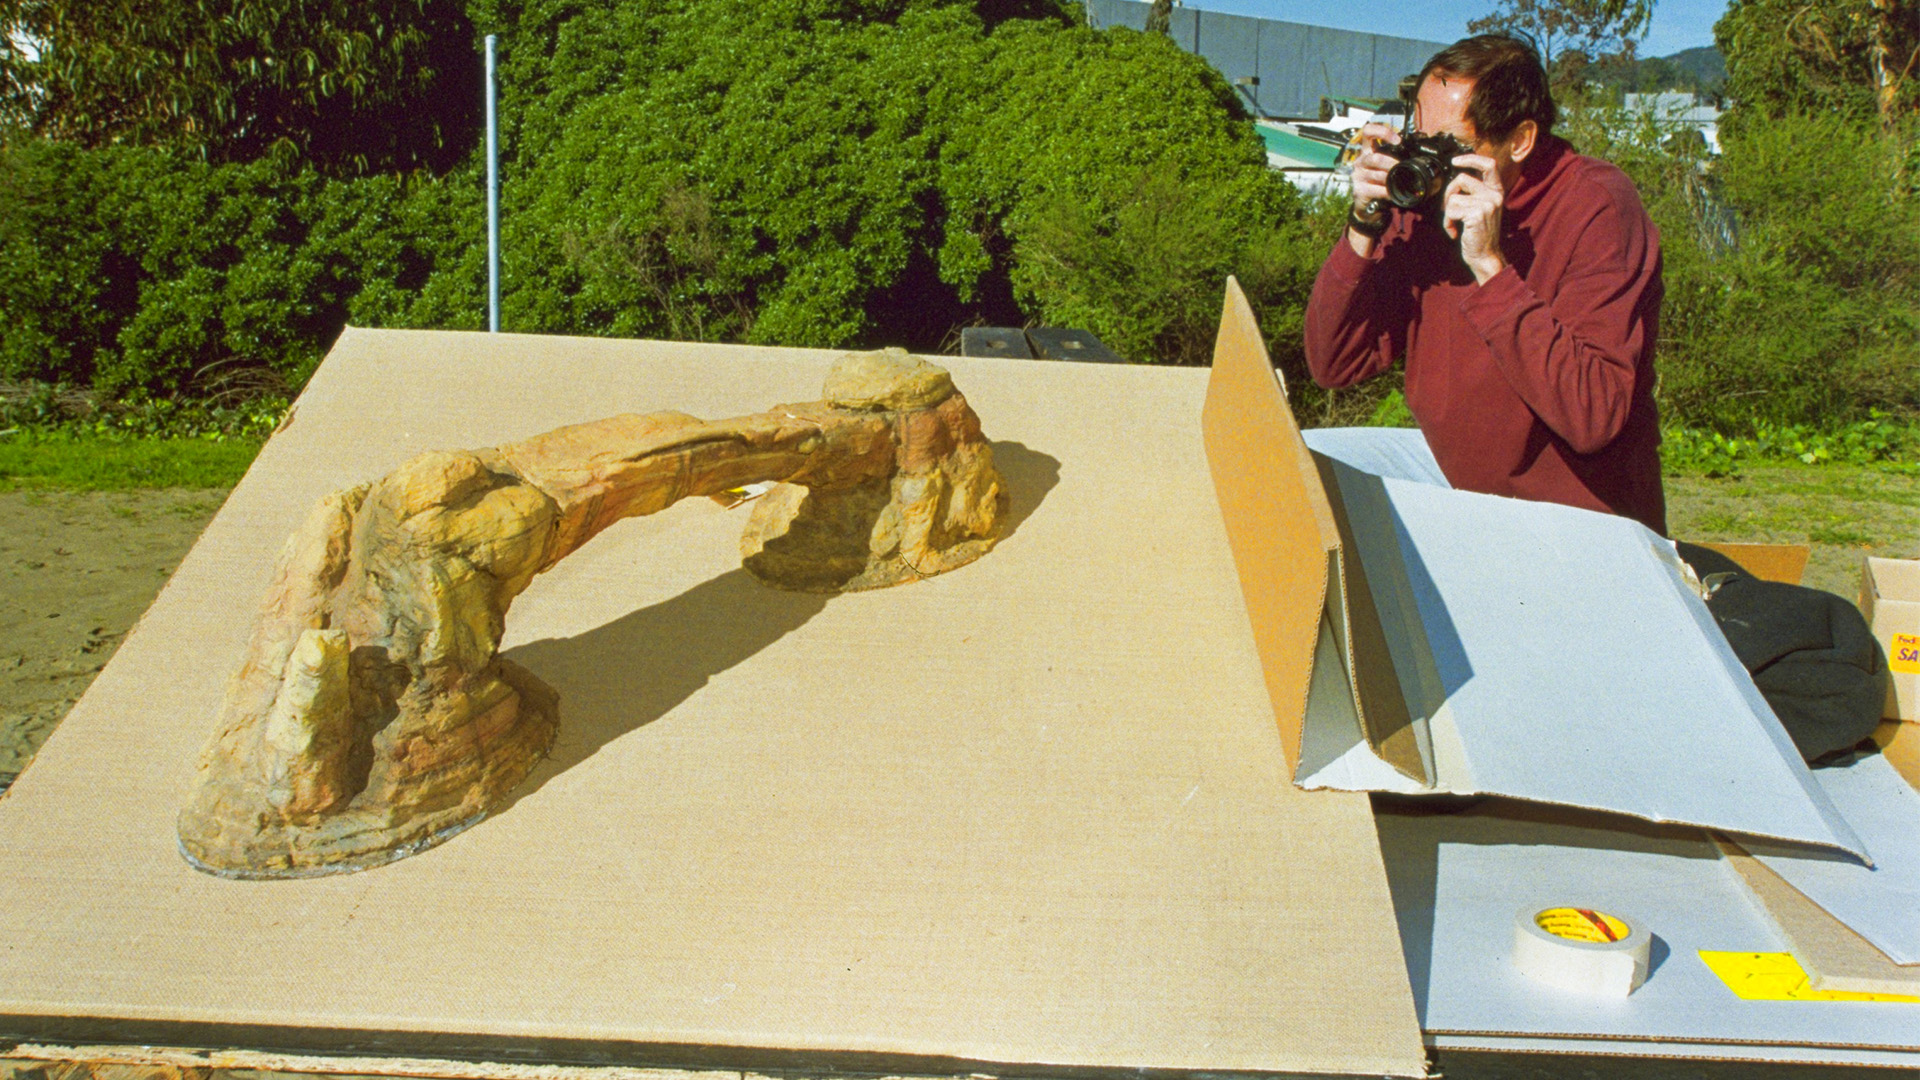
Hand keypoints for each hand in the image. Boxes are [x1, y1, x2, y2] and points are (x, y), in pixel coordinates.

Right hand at [1343, 123, 1401, 254]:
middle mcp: (1360, 161)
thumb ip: (1395, 158)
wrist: (1368, 205)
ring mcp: (1358, 176)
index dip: (1382, 132)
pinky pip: (1377, 189)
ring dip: (1391, 179)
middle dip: (1392, 163)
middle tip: (1401, 168)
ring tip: (1398, 182)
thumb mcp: (1385, 167)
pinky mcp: (1359, 190)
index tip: (1397, 140)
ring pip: (1378, 174)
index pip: (1368, 131)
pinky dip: (1388, 192)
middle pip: (1375, 157)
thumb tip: (1419, 154)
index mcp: (1367, 150)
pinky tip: (1392, 193)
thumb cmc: (1379, 183)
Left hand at [1442, 153, 1507, 283]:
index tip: (1455, 161)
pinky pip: (1451, 210)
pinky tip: (1454, 232)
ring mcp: (1487, 203)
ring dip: (1448, 213)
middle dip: (1448, 192)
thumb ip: (1474, 193)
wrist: (1485, 256)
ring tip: (1455, 225)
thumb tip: (1455, 179)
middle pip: (1461, 179)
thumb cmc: (1479, 234)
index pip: (1489, 165)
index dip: (1471, 159)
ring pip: (1453, 197)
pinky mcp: (1477, 213)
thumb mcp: (1481, 209)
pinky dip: (1447, 222)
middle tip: (1448, 209)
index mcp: (1496, 191)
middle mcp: (1494, 195)